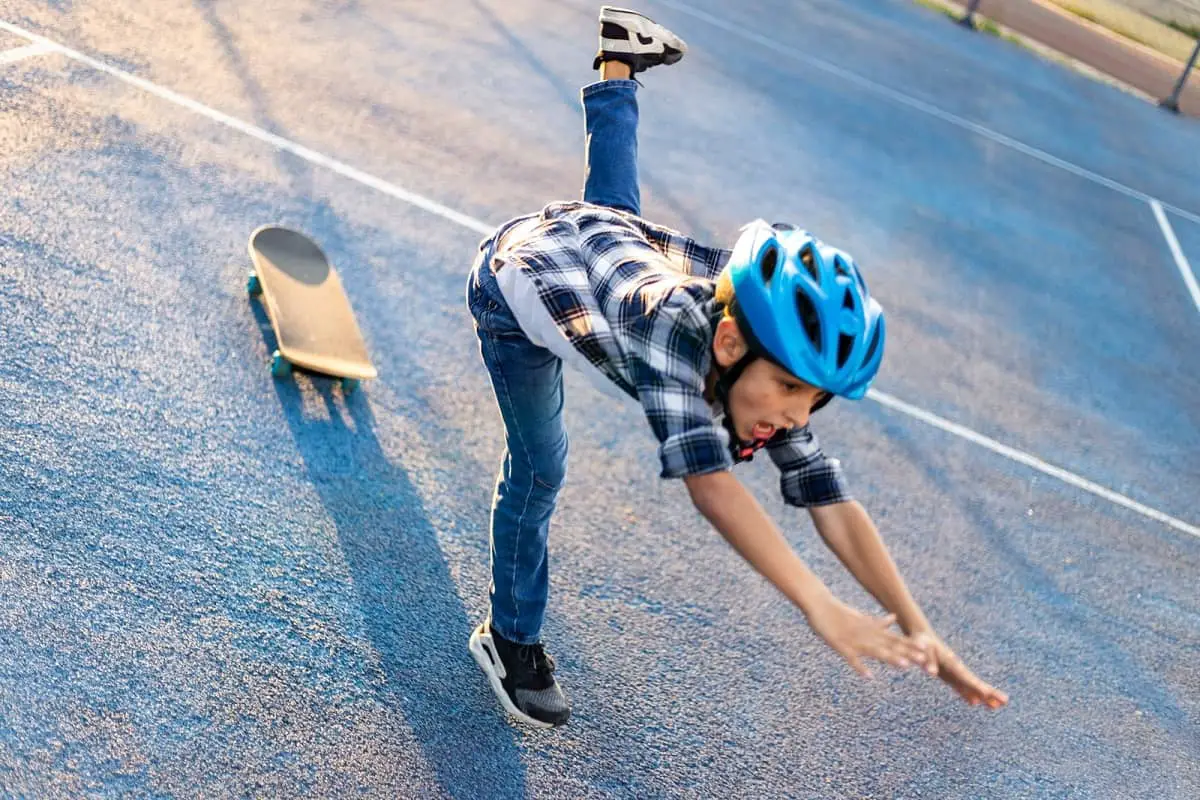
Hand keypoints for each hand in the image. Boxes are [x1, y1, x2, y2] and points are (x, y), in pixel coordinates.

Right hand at [805, 595, 930, 678]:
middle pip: (890, 645)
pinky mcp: (840, 645)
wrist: (819, 603)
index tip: (929, 653)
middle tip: (925, 661)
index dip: (911, 646)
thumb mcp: (862, 618)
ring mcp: (854, 640)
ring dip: (890, 657)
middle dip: (907, 653)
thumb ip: (879, 622)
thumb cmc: (839, 612)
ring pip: (875, 650)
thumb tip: (894, 618)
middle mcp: (867, 635)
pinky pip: (852, 658)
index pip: (896, 639)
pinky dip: (860, 667)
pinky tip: (869, 676)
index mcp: (872, 630)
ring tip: (904, 665)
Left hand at [910, 630, 1008, 709]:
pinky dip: (968, 695)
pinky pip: (960, 687)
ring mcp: (954, 673)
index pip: (966, 678)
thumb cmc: (922, 642)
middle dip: (989, 692)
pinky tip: (975, 703)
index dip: (976, 687)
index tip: (986, 694)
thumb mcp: (924, 649)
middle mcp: (956, 669)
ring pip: (971, 687)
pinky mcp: (948, 675)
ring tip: (997, 706)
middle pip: (975, 683)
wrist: (922, 636)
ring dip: (983, 696)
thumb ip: (929, 661)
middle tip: (1005, 701)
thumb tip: (932, 673)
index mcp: (951, 664)